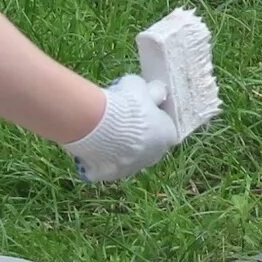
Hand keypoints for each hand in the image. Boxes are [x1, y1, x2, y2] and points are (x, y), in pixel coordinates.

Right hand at [60, 75, 181, 183]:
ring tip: (103, 126)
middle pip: (148, 143)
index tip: (140, 107)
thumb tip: (156, 92)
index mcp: (168, 135)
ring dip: (119, 144)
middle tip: (120, 115)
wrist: (98, 124)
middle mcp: (155, 156)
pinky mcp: (112, 175)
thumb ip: (152, 91)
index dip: (153, 116)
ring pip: (127, 155)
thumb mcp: (141, 86)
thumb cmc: (125, 104)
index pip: (165, 126)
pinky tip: (92, 141)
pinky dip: (101, 156)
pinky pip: (107, 165)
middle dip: (137, 132)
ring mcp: (133, 168)